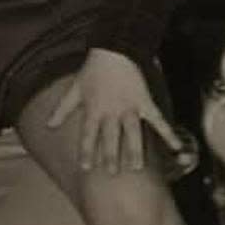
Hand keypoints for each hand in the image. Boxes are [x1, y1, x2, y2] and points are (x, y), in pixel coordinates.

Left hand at [47, 48, 176, 173]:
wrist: (114, 50)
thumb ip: (62, 110)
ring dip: (134, 150)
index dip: (87, 151)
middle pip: (110, 137)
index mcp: (93, 110)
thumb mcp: (74, 90)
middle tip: (112, 174)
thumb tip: (48, 126)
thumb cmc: (92, 71)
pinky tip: (175, 147)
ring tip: (136, 167)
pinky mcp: (144, 102)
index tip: (86, 168)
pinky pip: (157, 120)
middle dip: (111, 156)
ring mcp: (129, 108)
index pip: (88, 134)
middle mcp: (111, 112)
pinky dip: (167, 133)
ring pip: (132, 133)